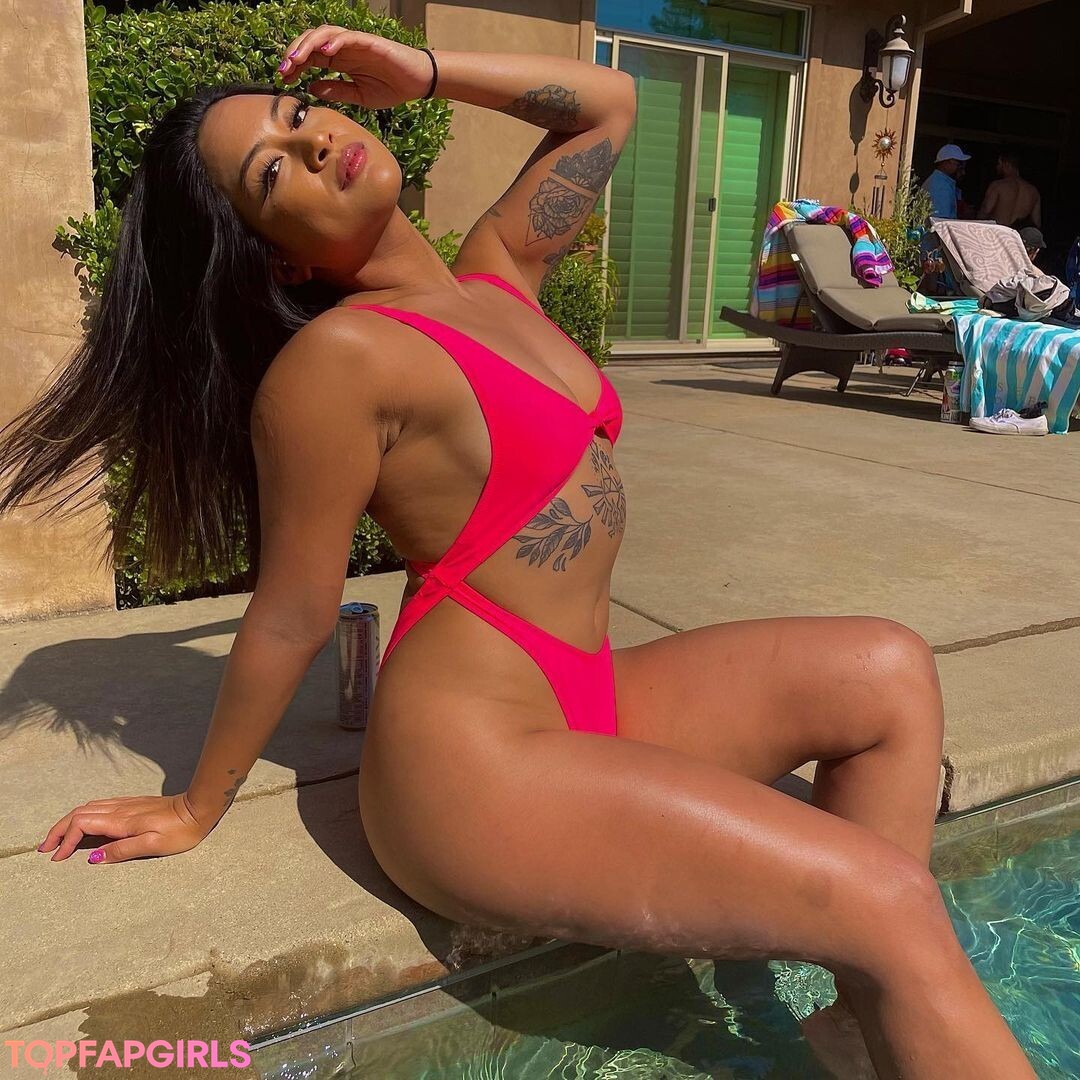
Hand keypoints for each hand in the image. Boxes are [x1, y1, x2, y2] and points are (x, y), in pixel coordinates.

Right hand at [37, 792, 212, 863]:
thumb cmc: (180, 831)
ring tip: (58, 839)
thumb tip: (92, 858)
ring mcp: (125, 804)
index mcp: (121, 821)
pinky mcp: (132, 804)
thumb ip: (122, 851)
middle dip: (58, 830)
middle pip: (78, 814)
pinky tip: (83, 825)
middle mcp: (119, 809)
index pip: (82, 825)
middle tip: (45, 848)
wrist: (199, 808)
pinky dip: (83, 816)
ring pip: (87, 808)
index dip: (66, 841)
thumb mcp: (153, 846)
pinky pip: (99, 806)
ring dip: (68, 822)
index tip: (57, 858)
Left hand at [277, 24, 434, 108]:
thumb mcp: (359, 96)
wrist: (417, 82)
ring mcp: (355, 43)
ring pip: (324, 34)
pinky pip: (348, 37)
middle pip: (311, 42)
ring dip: (308, 45)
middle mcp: (344, 48)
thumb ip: (336, 91)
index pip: (310, 57)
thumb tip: (311, 87)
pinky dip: (335, 40)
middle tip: (283, 69)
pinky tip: (324, 50)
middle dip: (294, 53)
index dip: (294, 65)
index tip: (284, 78)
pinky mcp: (369, 41)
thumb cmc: (392, 87)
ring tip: (297, 59)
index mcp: (339, 61)